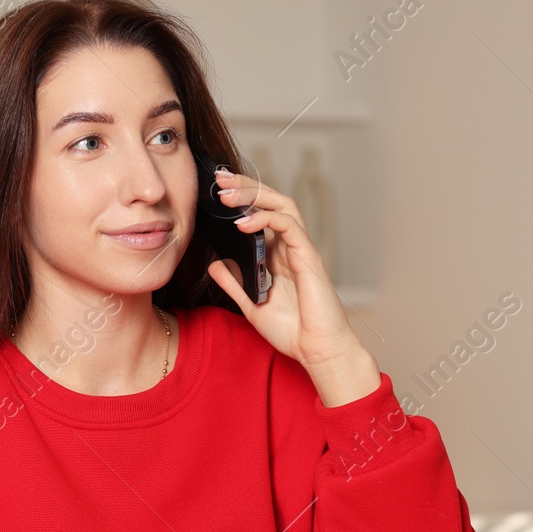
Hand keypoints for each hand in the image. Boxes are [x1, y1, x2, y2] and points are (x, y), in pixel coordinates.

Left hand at [206, 169, 381, 406]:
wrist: (317, 351)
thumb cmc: (293, 332)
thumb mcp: (252, 305)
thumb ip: (234, 284)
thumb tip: (215, 263)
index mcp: (278, 256)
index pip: (261, 215)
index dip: (243, 198)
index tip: (218, 189)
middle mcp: (291, 248)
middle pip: (272, 203)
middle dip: (246, 187)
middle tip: (221, 180)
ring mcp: (302, 251)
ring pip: (283, 207)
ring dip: (255, 196)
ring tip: (229, 195)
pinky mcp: (309, 257)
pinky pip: (289, 226)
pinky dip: (266, 219)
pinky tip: (244, 223)